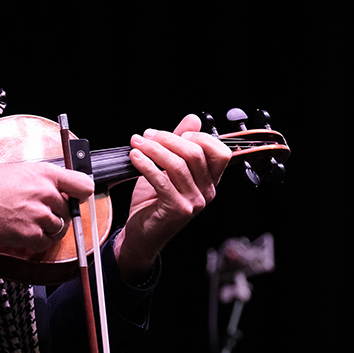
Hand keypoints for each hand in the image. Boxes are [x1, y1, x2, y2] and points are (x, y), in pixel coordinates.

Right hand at [0, 162, 93, 252]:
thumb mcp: (20, 170)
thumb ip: (44, 179)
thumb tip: (62, 191)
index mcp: (45, 173)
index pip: (83, 184)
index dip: (82, 194)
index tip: (78, 198)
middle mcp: (45, 193)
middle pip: (69, 211)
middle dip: (57, 213)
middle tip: (39, 212)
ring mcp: (38, 215)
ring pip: (59, 228)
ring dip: (47, 228)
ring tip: (27, 221)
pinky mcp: (29, 234)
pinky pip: (45, 242)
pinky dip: (37, 241)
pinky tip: (22, 231)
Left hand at [114, 114, 230, 282]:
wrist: (141, 234)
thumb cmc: (154, 201)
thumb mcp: (166, 168)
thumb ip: (179, 144)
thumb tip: (193, 118)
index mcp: (209, 180)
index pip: (219, 151)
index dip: (196, 136)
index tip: (168, 133)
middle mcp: (207, 191)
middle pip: (195, 154)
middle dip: (168, 139)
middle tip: (145, 135)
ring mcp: (195, 202)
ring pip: (177, 165)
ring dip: (153, 149)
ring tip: (136, 143)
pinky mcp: (178, 210)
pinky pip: (162, 180)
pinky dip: (146, 165)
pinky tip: (134, 157)